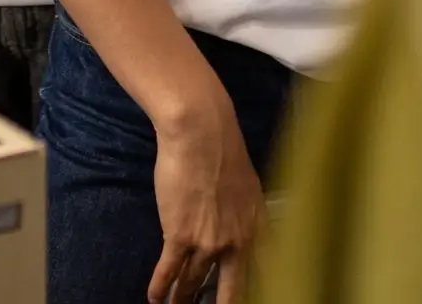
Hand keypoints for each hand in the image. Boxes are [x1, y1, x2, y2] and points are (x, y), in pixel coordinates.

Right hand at [149, 86, 264, 303]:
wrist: (202, 134)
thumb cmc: (225, 153)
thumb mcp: (250, 191)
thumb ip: (247, 218)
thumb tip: (240, 233)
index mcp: (259, 230)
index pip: (265, 275)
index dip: (257, 292)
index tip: (243, 299)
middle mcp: (237, 243)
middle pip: (231, 291)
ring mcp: (208, 242)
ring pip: (193, 282)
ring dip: (182, 298)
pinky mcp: (180, 235)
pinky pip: (169, 271)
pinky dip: (161, 288)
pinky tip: (156, 299)